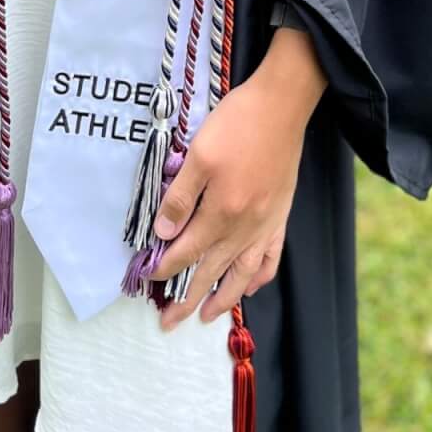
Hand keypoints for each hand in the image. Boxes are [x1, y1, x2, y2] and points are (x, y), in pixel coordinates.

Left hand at [146, 70, 306, 329]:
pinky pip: (270, 257)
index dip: (166, 267)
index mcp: (221, 212)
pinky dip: (259, 276)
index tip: (149, 279)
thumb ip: (181, 196)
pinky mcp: (281, 215)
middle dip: (187, 298)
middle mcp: (244, 226)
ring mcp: (266, 224)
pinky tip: (249, 286)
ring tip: (206, 318)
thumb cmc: (237, 124)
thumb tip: (164, 233)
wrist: (281, 106)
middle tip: (169, 324)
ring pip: (241, 273)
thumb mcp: (199, 155)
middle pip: (211, 271)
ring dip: (223, 299)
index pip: (187, 250)